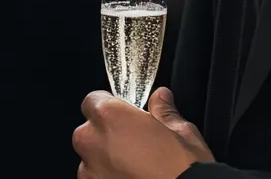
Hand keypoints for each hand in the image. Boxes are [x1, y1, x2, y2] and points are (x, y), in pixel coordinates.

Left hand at [73, 88, 213, 178]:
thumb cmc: (179, 169)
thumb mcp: (181, 131)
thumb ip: (163, 110)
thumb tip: (160, 99)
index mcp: (110, 117)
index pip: (93, 100)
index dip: (109, 104)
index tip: (123, 110)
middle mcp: (94, 143)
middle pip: (88, 130)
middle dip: (106, 132)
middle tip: (133, 138)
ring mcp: (90, 173)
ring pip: (91, 157)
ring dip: (105, 156)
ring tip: (134, 163)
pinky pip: (96, 178)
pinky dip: (108, 176)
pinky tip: (130, 176)